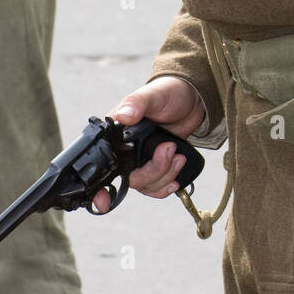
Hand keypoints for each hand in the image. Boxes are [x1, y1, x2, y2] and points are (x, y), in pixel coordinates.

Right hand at [91, 76, 204, 212]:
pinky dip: (168, 185)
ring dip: (165, 175)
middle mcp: (125, 151)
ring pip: (146, 186)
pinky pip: (157, 187)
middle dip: (153, 171)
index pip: (102, 162)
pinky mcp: (157, 166)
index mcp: (116, 134)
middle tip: (169, 149)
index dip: (99, 186)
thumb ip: (137, 104)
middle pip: (130, 179)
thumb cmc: (169, 92)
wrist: (194, 98)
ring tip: (178, 155)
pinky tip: (177, 174)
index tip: (102, 201)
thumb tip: (123, 116)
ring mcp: (141, 161)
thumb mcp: (153, 94)